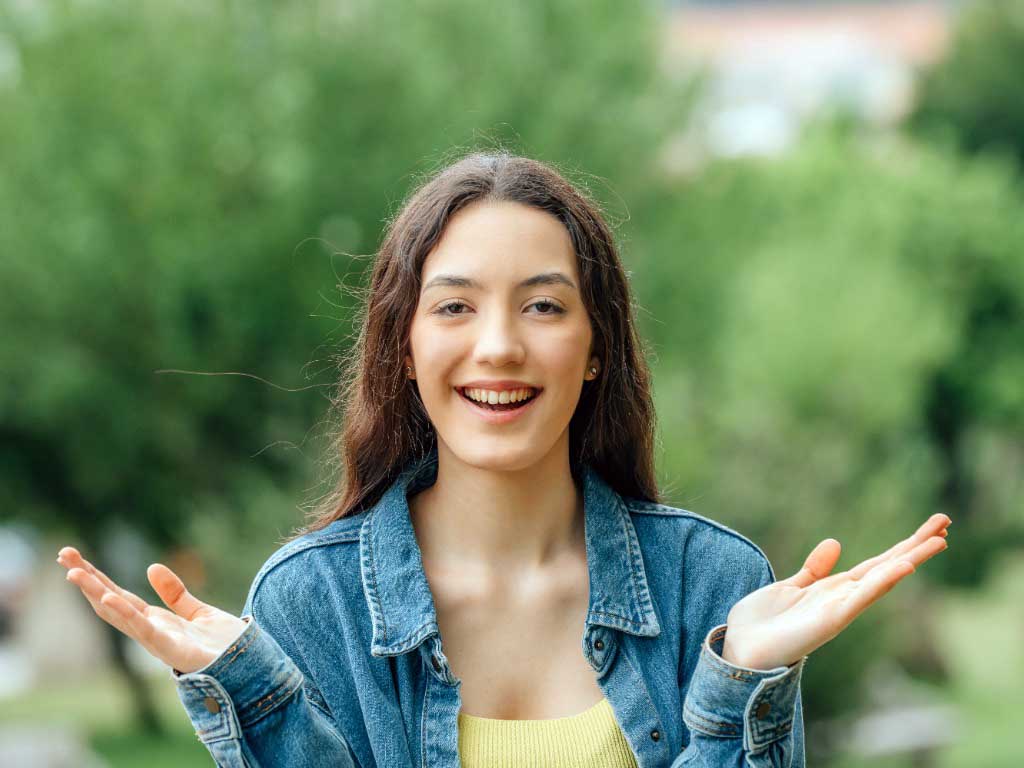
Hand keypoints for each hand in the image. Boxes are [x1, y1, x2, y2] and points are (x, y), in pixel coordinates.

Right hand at [57, 546, 247, 673]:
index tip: (73, 556)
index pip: (118, 595)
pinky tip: (108, 598)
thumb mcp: (198, 611)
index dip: (96, 577)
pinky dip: (125, 614)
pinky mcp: (172, 649)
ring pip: (119, 615)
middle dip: (86, 579)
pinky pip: (144, 630)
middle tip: (62, 554)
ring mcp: (158, 641)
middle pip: (111, 601)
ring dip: (96, 593)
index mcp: (155, 621)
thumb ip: (175, 593)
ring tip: (74, 573)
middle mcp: (150, 631)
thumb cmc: (224, 645)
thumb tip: (150, 567)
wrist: (250, 666)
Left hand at [721, 513, 950, 669]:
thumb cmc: (763, 624)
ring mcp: (840, 610)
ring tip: (938, 540)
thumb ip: (813, 569)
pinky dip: (882, 582)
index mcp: (835, 590)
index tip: (929, 528)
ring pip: (882, 579)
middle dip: (915, 546)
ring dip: (910, 559)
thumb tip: (835, 542)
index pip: (876, 563)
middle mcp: (844, 599)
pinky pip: (861, 598)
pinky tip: (903, 567)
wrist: (741, 651)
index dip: (901, 546)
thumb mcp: (791, 587)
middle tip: (946, 523)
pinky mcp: (831, 620)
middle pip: (887, 567)